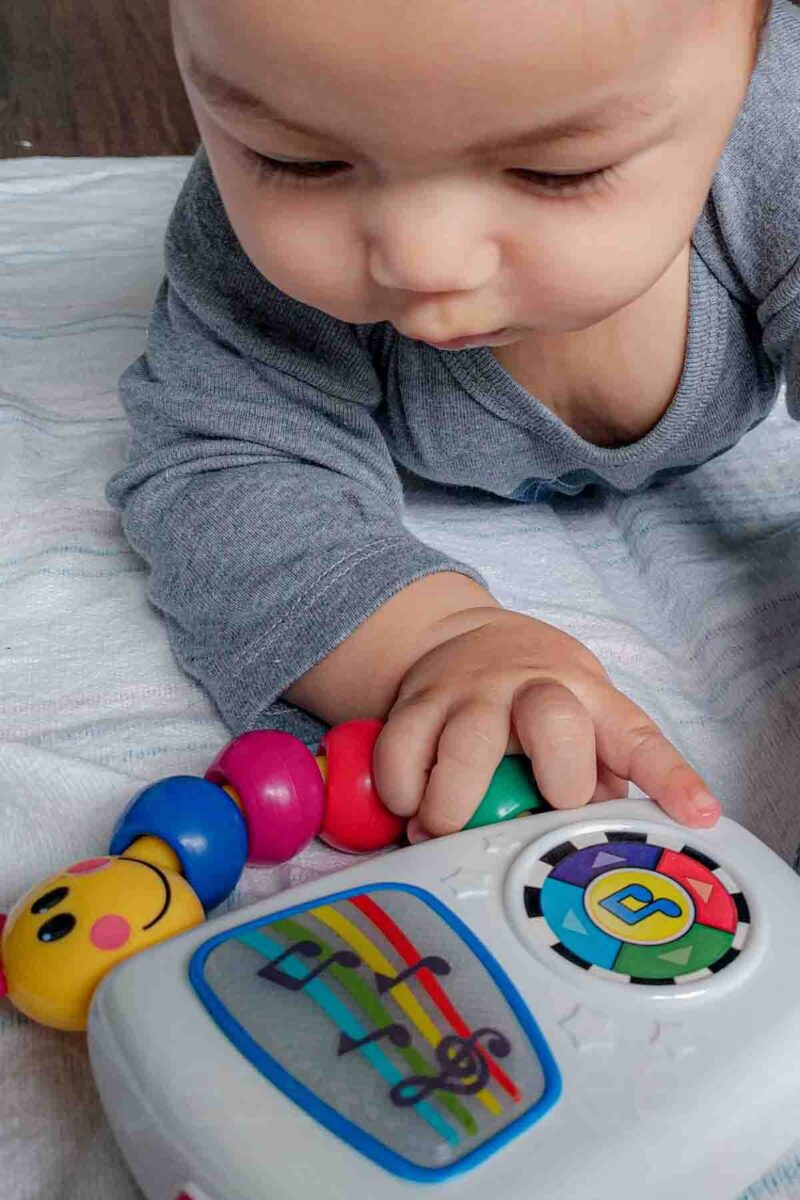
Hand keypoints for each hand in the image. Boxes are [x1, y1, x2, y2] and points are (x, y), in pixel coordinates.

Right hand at [372, 607, 720, 838]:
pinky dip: (401, 792)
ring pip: (463, 746)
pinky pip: (401, 751)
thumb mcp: (583, 722)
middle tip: (538, 812)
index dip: (672, 779)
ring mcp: (472, 691)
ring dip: (451, 807)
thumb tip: (600, 845)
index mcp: (590, 701)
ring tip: (441, 832)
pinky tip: (409, 806)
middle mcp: (534, 689)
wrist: (462, 637)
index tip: (698, 815)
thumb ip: (597, 779)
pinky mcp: (418, 699)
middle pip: (554, 722)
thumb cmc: (534, 698)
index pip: (639, 740)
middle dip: (554, 778)